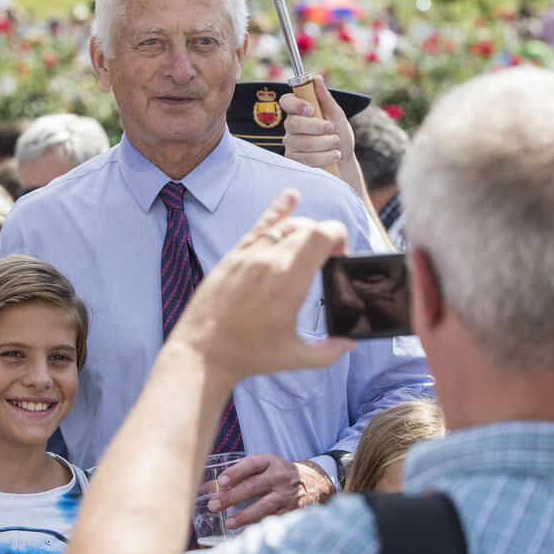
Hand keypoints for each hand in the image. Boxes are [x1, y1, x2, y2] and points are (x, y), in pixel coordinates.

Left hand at [168, 189, 355, 380]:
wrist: (203, 352)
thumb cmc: (249, 355)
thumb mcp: (295, 357)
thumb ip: (329, 352)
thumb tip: (349, 344)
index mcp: (291, 282)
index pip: (323, 234)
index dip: (339, 236)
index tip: (341, 253)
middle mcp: (271, 262)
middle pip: (308, 227)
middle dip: (325, 236)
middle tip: (329, 257)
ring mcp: (250, 256)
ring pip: (287, 225)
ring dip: (305, 229)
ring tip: (311, 245)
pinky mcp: (234, 257)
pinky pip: (260, 225)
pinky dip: (279, 209)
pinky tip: (291, 196)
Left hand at [206, 454, 335, 527]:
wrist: (315, 482)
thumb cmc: (278, 475)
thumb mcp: (263, 468)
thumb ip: (237, 475)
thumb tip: (206, 488)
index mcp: (270, 462)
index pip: (251, 464)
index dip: (235, 472)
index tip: (220, 482)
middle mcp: (279, 477)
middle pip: (253, 486)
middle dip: (231, 497)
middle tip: (214, 505)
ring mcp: (287, 495)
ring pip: (264, 506)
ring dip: (244, 515)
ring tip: (228, 523)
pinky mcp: (293, 511)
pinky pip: (274, 520)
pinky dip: (258, 527)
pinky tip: (245, 533)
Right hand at [280, 74, 356, 172]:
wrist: (344, 161)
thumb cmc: (340, 135)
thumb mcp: (337, 115)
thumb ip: (325, 99)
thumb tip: (316, 78)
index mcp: (299, 111)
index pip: (286, 102)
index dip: (296, 104)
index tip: (311, 109)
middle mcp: (291, 126)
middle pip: (294, 124)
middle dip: (318, 127)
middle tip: (332, 130)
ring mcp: (291, 144)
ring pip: (303, 143)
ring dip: (325, 143)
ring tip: (336, 144)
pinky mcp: (293, 160)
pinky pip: (306, 159)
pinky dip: (325, 157)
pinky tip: (333, 156)